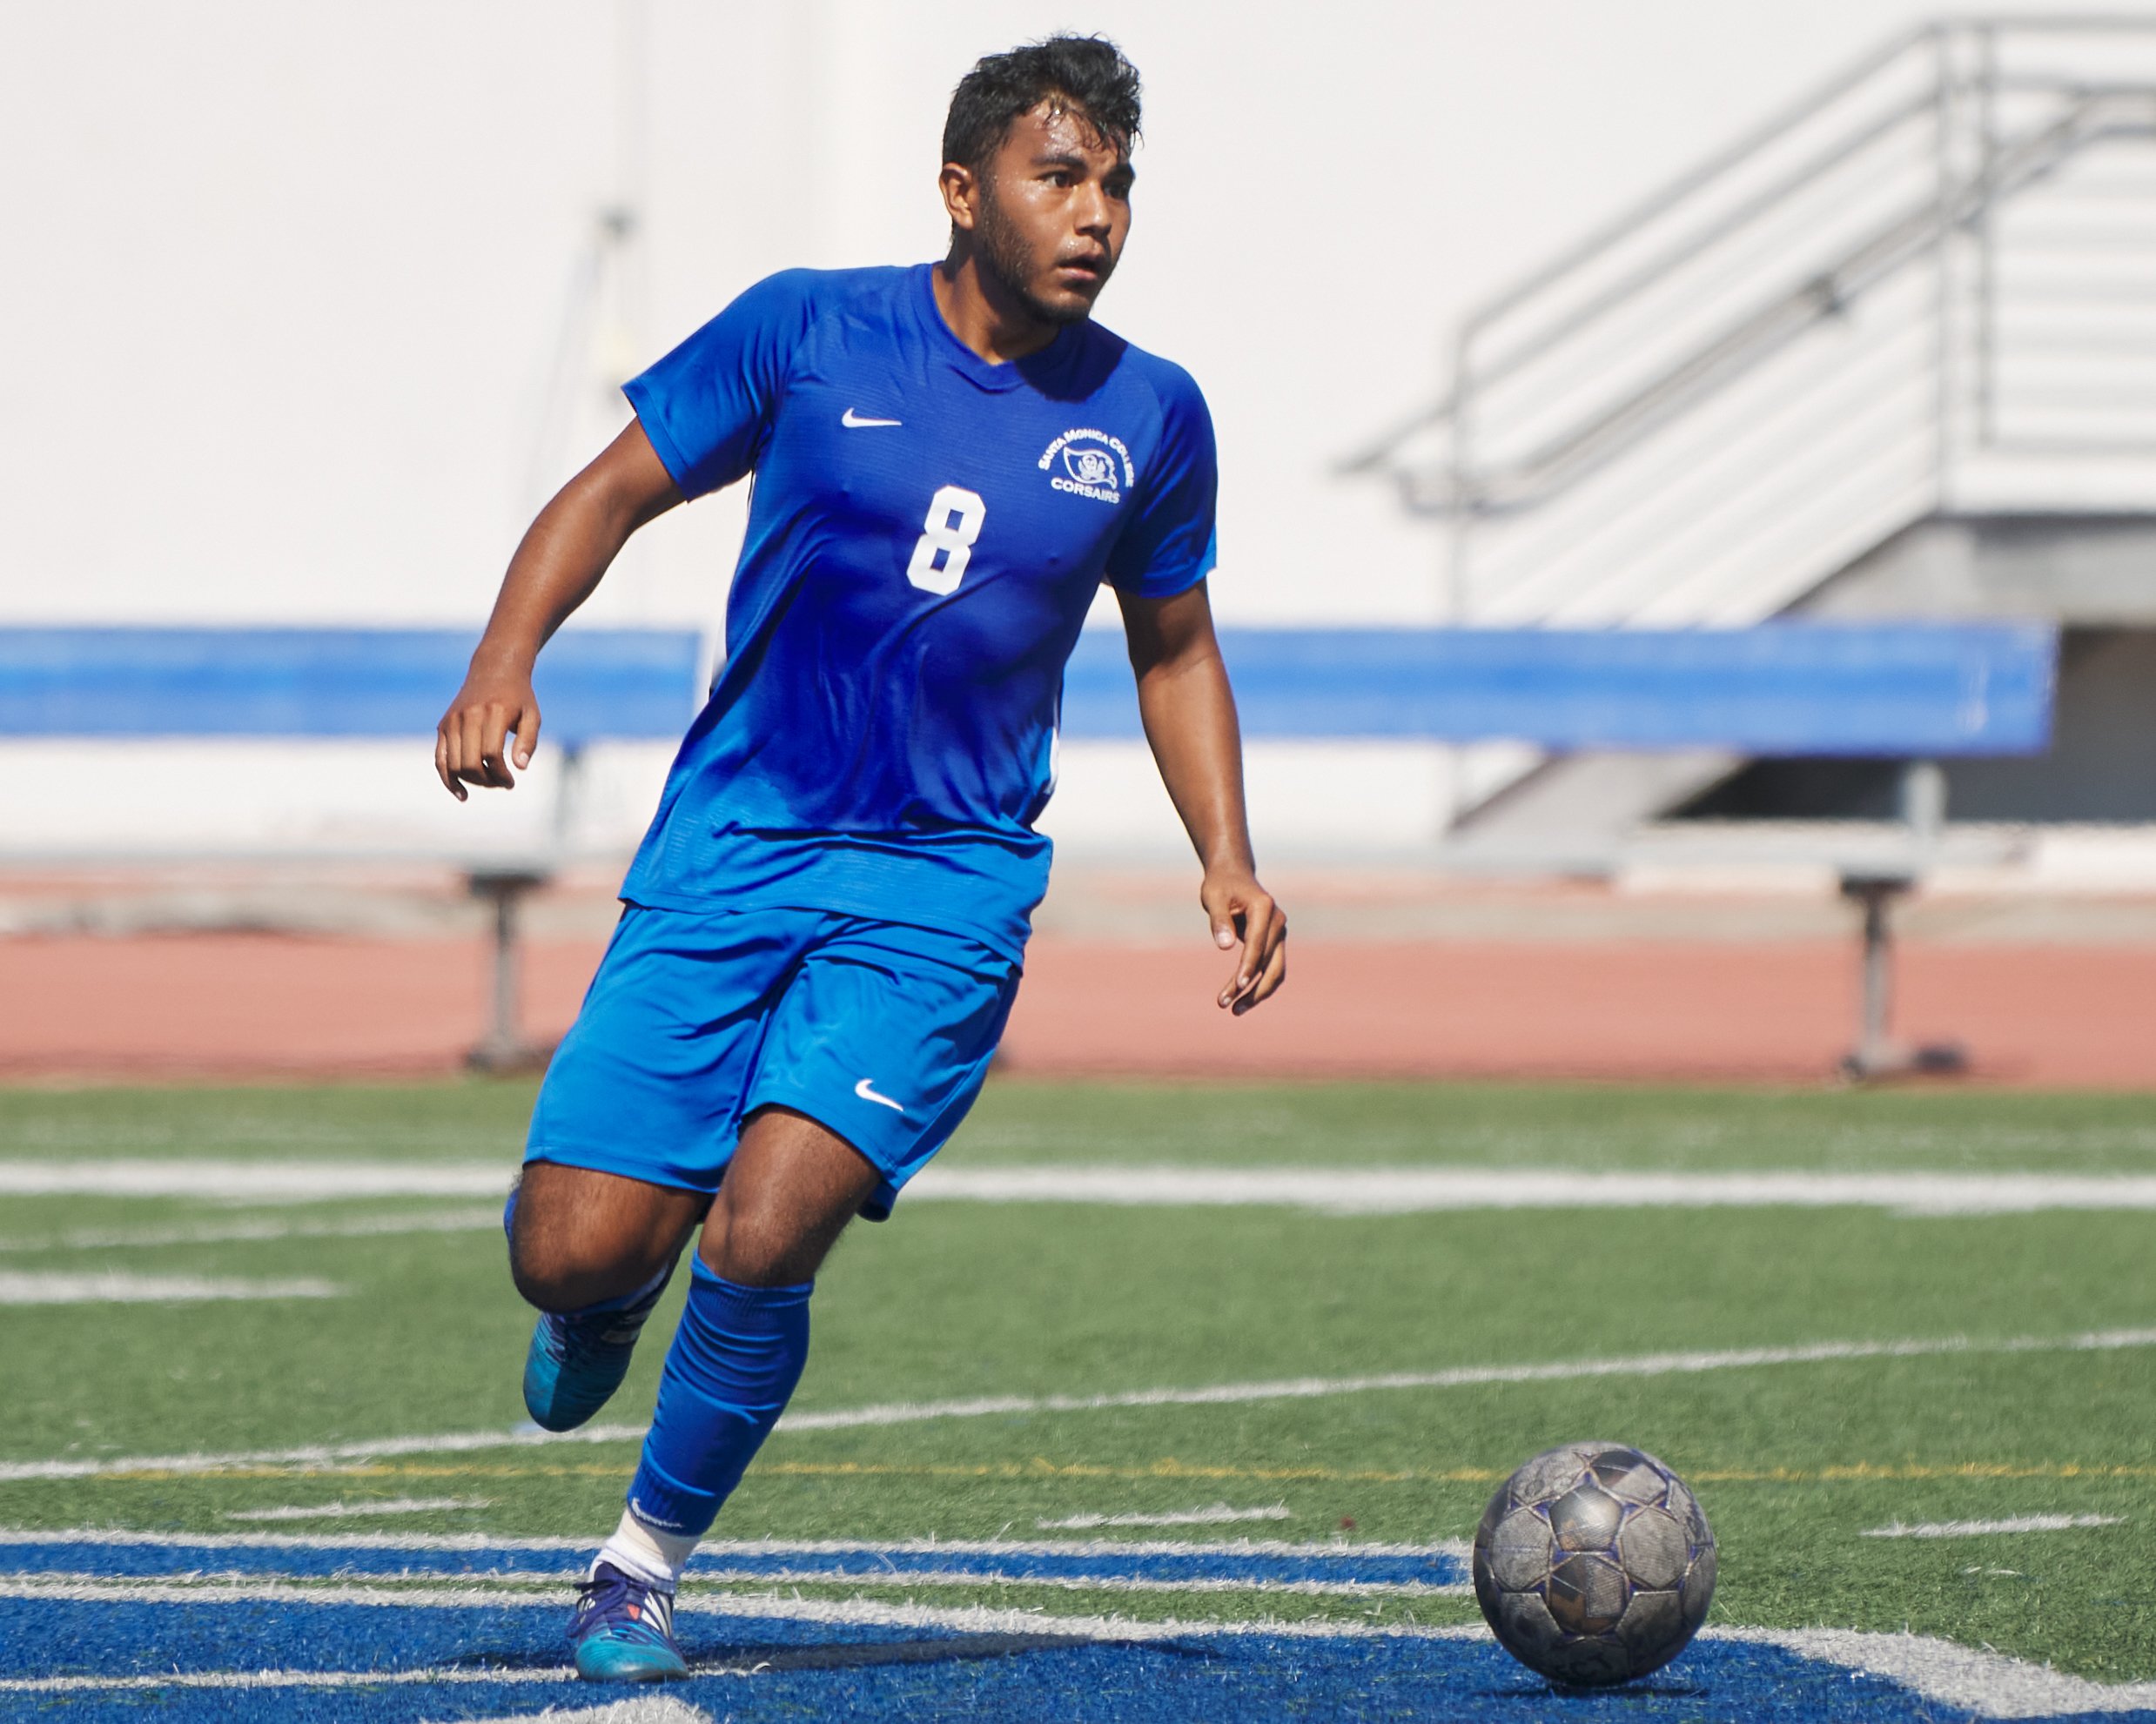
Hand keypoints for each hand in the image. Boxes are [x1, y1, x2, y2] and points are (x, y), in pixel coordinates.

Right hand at [435, 663, 539, 799]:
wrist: (494, 669)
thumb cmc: (518, 697)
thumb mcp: (532, 715)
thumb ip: (529, 741)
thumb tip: (520, 768)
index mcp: (493, 712)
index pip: (491, 755)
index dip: (501, 775)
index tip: (511, 782)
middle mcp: (469, 716)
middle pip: (470, 763)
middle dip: (487, 781)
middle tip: (502, 784)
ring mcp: (452, 721)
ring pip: (453, 764)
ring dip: (471, 782)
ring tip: (489, 784)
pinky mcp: (443, 726)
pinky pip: (440, 759)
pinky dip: (448, 779)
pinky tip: (462, 794)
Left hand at [1201, 866, 1286, 1014]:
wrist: (1234, 874)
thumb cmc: (1221, 885)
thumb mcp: (1213, 897)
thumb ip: (1219, 920)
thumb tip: (1224, 947)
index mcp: (1264, 908)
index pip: (1257, 944)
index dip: (1247, 967)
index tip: (1237, 988)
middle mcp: (1278, 922)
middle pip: (1270, 963)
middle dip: (1250, 988)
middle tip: (1225, 1006)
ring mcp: (1279, 933)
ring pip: (1275, 971)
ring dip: (1257, 993)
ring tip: (1233, 1010)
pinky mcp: (1275, 942)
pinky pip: (1272, 969)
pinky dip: (1259, 986)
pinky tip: (1241, 999)